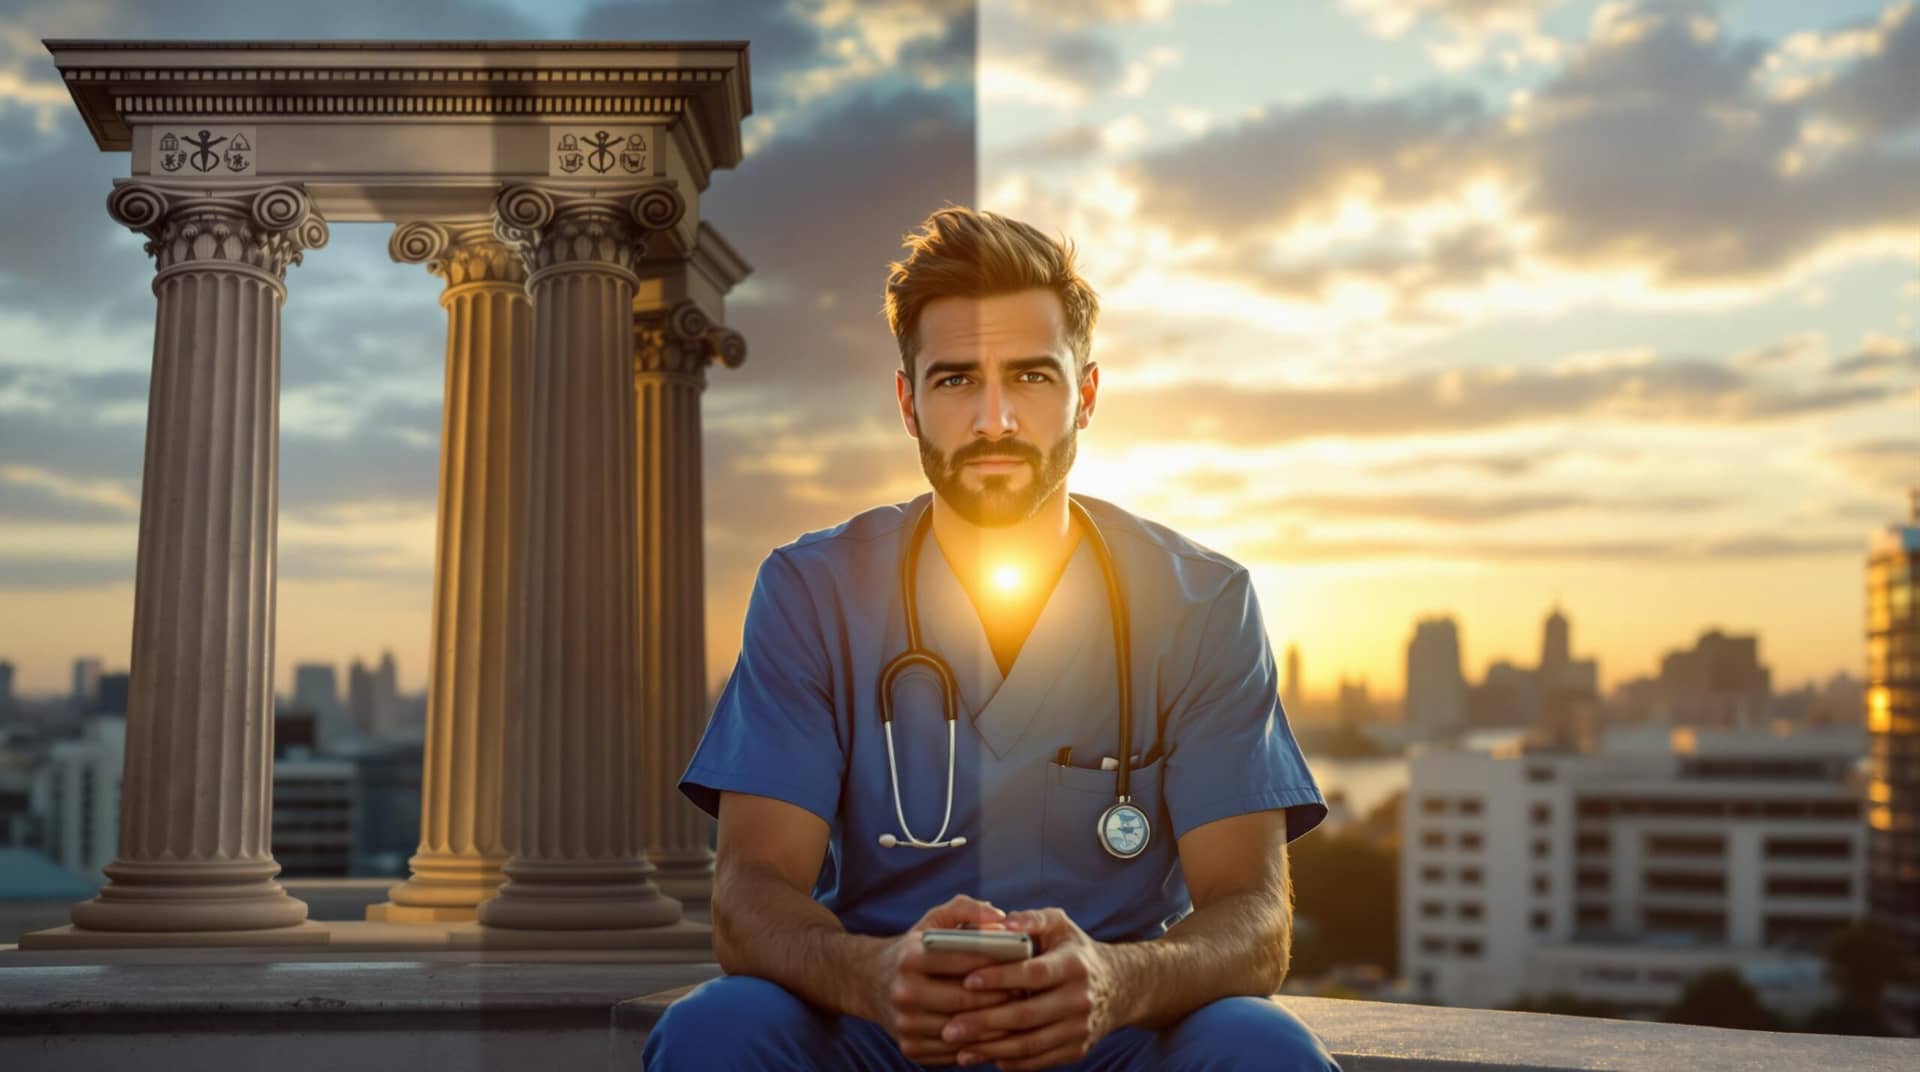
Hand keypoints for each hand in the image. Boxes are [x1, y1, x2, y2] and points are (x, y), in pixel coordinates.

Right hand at [867, 894, 1016, 1064]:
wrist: (869, 981)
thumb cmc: (913, 948)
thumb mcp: (932, 920)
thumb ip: (966, 909)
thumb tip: (1000, 917)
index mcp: (910, 958)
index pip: (963, 962)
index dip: (997, 963)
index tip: (1024, 963)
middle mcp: (903, 993)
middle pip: (965, 1000)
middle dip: (1000, 997)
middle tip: (1026, 991)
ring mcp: (904, 1025)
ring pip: (962, 1030)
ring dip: (994, 1025)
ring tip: (1017, 1012)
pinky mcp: (909, 1049)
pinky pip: (953, 1051)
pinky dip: (977, 1044)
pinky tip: (995, 1032)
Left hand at [941, 908, 1123, 1069]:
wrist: (1118, 987)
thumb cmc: (1074, 950)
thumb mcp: (1060, 925)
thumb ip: (1031, 919)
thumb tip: (1002, 921)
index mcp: (1073, 965)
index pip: (1033, 973)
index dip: (1000, 978)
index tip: (967, 980)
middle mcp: (1080, 999)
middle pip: (1027, 1015)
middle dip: (984, 1022)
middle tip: (949, 1026)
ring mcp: (1079, 1029)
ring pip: (1030, 1044)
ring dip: (991, 1048)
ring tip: (958, 1047)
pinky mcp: (1077, 1050)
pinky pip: (1038, 1061)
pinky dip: (1008, 1061)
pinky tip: (981, 1056)